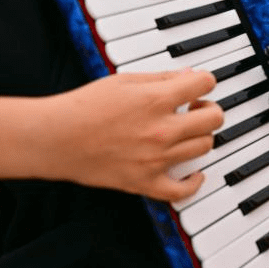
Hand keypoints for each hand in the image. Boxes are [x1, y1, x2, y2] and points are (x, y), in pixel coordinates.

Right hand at [42, 69, 222, 201]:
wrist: (55, 138)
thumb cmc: (83, 107)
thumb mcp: (125, 80)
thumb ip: (161, 79)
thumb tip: (188, 76)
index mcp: (157, 99)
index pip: (205, 83)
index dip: (205, 81)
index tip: (199, 84)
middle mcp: (162, 130)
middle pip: (213, 118)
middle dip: (209, 109)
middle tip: (196, 108)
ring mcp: (156, 159)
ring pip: (204, 147)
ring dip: (202, 136)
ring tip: (187, 131)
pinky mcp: (145, 182)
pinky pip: (183, 190)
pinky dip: (194, 182)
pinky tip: (194, 172)